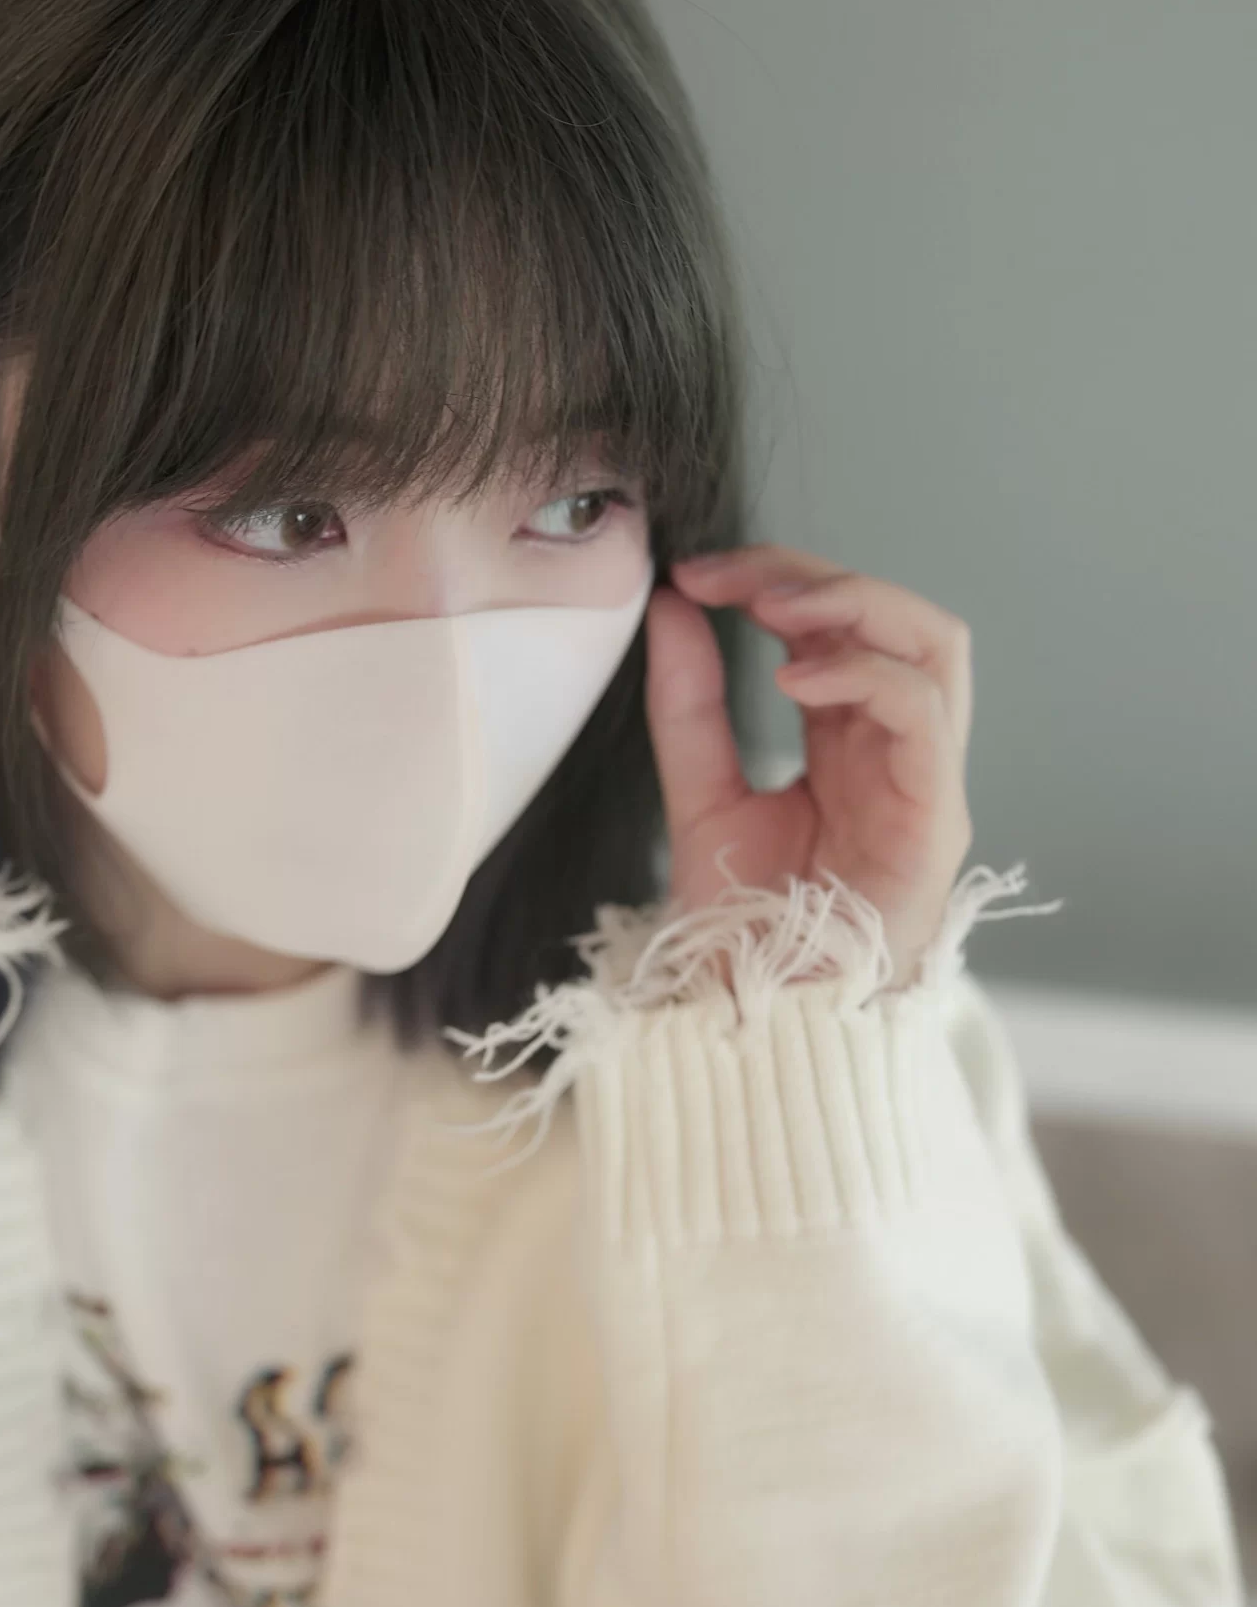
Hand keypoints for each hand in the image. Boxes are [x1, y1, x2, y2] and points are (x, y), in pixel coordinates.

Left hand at [644, 544, 974, 989]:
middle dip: (815, 577)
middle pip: (896, 617)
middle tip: (732, 576)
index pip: (842, 626)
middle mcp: (898, 753)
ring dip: (854, 605)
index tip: (695, 574)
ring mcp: (925, 784)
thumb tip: (672, 605)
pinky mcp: (934, 820)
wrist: (761, 1032)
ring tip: (772, 609)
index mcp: (849, 743)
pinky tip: (795, 682)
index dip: (776, 580)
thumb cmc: (745, 934)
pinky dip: (864, 676)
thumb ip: (690, 707)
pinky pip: (924, 714)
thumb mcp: (700, 800)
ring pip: (934, 645)